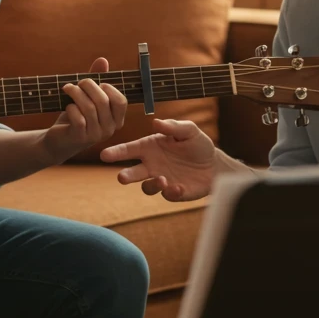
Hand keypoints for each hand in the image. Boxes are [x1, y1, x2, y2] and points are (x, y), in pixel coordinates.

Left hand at [41, 57, 127, 162]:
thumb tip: (102, 60)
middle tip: (78, 83)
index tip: (97, 83)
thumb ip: (96, 81)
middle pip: (103, 101)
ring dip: (76, 93)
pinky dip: (71, 108)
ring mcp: (95, 135)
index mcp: (116, 119)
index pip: (121, 101)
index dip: (109, 88)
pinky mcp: (80, 138)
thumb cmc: (76, 117)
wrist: (58, 141)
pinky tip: (68, 107)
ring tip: (67, 88)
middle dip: (88, 86)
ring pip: (89, 108)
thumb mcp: (87, 98)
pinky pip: (78, 118)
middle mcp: (109, 129)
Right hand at [99, 118, 216, 200]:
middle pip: (133, 173)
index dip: (116, 152)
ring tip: (162, 180)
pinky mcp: (173, 193)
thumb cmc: (198, 144)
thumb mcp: (189, 131)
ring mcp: (161, 180)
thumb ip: (173, 126)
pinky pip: (167, 195)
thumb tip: (156, 122)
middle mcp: (151, 165)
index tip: (104, 155)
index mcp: (150, 147)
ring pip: (147, 187)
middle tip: (121, 177)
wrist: (214, 165)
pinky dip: (171, 192)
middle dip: (126, 176)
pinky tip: (179, 186)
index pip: (129, 150)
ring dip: (152, 185)